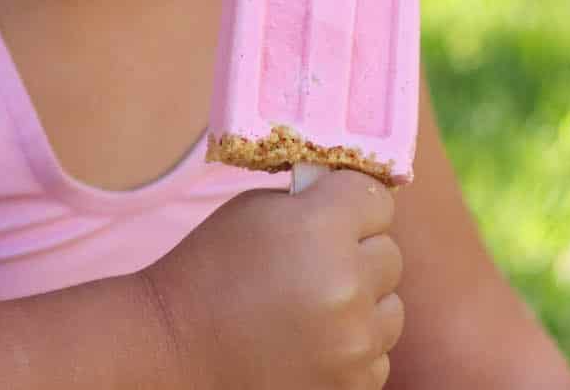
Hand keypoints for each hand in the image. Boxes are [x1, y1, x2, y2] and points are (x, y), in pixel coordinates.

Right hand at [146, 170, 404, 388]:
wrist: (178, 346)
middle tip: (312, 260)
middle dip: (357, 251)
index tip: (330, 209)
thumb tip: (355, 203)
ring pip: (392, 307)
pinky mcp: (356, 382)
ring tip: (309, 306)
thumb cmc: (209, 269)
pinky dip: (352, 344)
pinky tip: (308, 339)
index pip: (374, 198)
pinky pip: (379, 351)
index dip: (349, 201)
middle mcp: (348, 284)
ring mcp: (356, 341)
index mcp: (319, 228)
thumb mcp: (253, 211)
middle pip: (390, 253)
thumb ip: (311, 203)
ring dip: (361, 302)